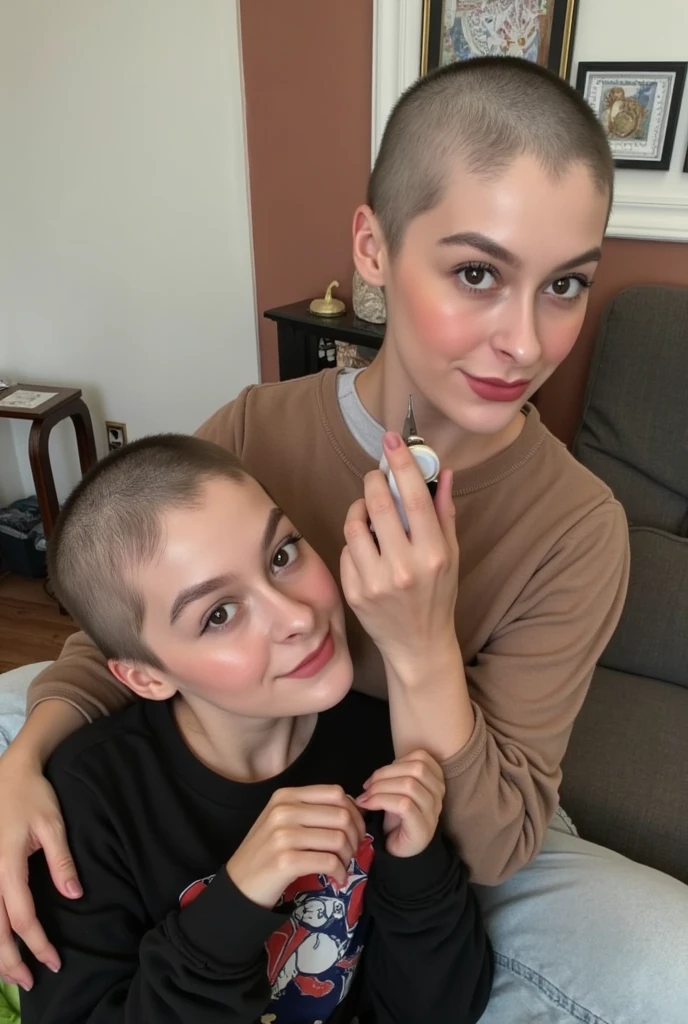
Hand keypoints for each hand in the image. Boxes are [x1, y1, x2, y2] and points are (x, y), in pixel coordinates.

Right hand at [0, 748, 81, 990]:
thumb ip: (62, 861)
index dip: (37, 944)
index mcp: (7, 865)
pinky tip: (0, 943)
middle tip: (30, 982)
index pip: (21, 918)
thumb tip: (74, 895)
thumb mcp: (53, 824)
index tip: (54, 962)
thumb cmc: (34, 796)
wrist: (10, 772)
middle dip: (10, 961)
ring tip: (13, 973)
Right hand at [226, 785, 365, 908]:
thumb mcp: (283, 820)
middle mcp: (284, 810)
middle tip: (351, 852)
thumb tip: (354, 808)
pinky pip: (329, 862)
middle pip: (342, 816)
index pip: (336, 793)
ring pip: (338, 839)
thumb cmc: (266, 851)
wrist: (239, 884)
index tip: (355, 830)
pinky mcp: (285, 861)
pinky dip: (340, 872)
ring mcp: (283, 835)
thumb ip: (312, 809)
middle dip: (355, 837)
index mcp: (286, 795)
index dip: (354, 812)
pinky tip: (337, 879)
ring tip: (342, 866)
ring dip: (348, 857)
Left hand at [340, 432, 458, 670]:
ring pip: (355, 526)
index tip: (392, 440)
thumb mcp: (451, 555)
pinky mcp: (354, 593)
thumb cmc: (438, 596)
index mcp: (434, 554)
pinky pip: (347, 550)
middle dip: (374, 481)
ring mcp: (376, 582)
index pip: (415, 498)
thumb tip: (444, 472)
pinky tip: (368, 548)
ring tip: (369, 512)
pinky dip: (355, 542)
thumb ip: (445, 513)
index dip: (401, 463)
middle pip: (379, 505)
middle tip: (376, 476)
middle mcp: (405, 568)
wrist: (418, 646)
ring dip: (359, 509)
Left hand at [356, 750, 444, 857]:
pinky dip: (381, 800)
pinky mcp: (422, 826)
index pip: (421, 757)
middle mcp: (439, 794)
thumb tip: (376, 774)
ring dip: (380, 788)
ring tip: (365, 797)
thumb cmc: (399, 819)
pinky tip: (368, 805)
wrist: (403, 852)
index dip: (396, 761)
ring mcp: (433, 811)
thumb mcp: (399, 792)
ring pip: (409, 785)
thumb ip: (395, 776)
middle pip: (415, 768)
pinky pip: (403, 804)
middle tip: (367, 786)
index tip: (378, 775)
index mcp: (435, 781)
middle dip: (385, 774)